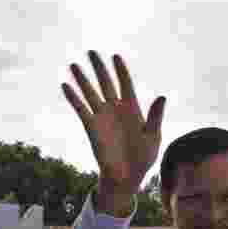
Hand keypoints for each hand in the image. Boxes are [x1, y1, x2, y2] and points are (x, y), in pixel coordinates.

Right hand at [62, 51, 164, 204]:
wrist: (126, 176)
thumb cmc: (143, 158)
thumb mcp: (153, 137)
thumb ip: (155, 117)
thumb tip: (162, 97)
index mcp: (133, 110)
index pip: (125, 84)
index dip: (120, 71)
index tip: (115, 56)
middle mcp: (116, 110)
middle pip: (106, 84)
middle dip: (99, 69)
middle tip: (91, 52)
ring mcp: (102, 117)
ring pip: (91, 93)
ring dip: (82, 80)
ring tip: (74, 65)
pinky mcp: (91, 126)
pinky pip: (81, 109)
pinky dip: (73, 97)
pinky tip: (66, 86)